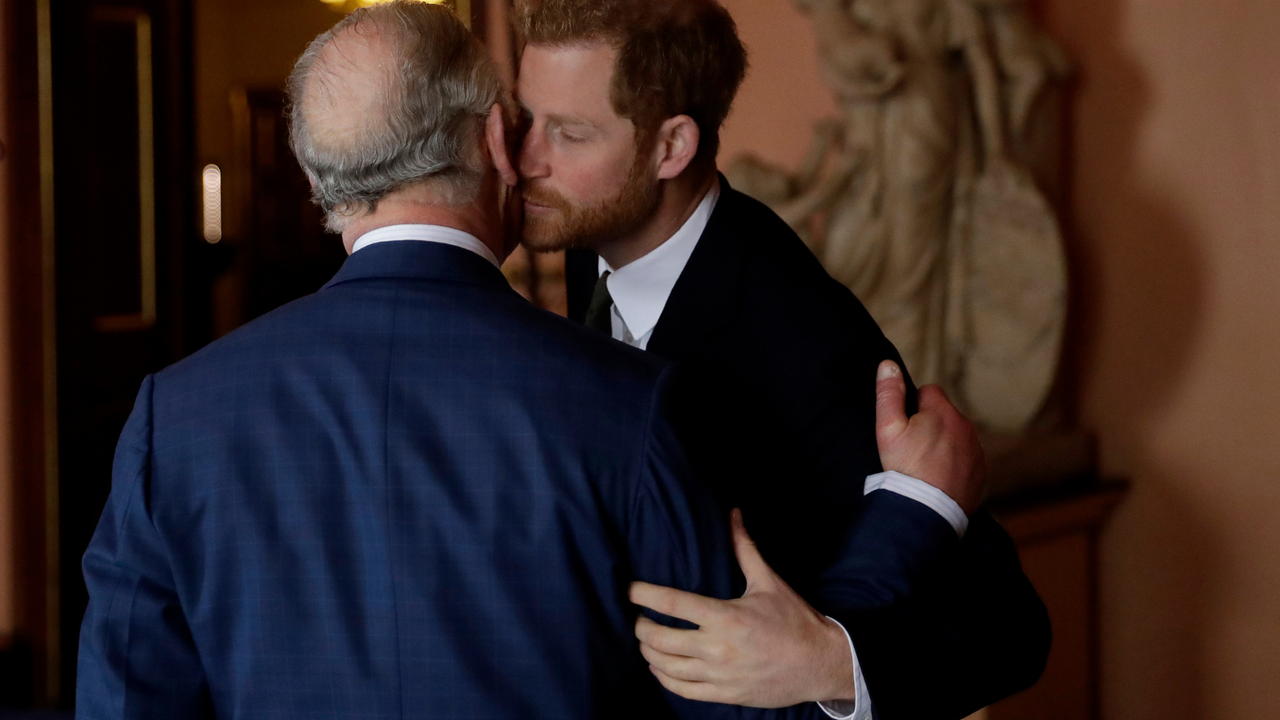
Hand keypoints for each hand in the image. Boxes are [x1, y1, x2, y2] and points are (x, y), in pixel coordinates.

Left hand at [630, 509, 854, 706]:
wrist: (820, 663)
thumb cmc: (795, 620)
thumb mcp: (768, 581)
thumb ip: (744, 548)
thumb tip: (734, 514)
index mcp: (725, 616)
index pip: (671, 602)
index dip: (642, 593)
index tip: (629, 589)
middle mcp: (717, 647)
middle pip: (659, 638)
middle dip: (640, 626)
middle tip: (637, 617)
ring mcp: (718, 675)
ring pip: (665, 666)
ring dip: (648, 652)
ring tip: (645, 641)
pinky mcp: (724, 695)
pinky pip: (682, 690)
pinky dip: (664, 678)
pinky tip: (660, 667)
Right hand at [875, 360, 986, 514]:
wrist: (928, 511)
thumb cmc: (905, 468)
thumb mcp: (888, 429)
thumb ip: (888, 393)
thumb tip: (888, 364)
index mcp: (943, 412)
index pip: (929, 391)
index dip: (914, 406)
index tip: (906, 427)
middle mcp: (965, 426)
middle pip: (945, 415)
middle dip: (931, 425)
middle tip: (912, 449)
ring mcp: (976, 450)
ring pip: (957, 437)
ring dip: (944, 444)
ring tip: (925, 466)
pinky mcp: (981, 472)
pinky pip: (967, 459)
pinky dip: (955, 464)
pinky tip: (939, 479)